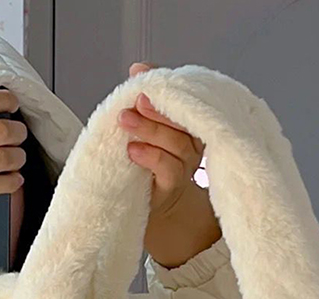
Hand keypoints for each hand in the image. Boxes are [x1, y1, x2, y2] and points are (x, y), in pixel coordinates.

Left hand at [119, 62, 220, 266]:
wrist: (155, 210)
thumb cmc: (150, 166)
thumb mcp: (146, 130)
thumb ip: (144, 102)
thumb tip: (137, 69)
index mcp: (187, 125)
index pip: (183, 97)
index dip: (165, 82)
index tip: (140, 73)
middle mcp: (192, 142)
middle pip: (182, 119)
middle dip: (157, 107)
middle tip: (134, 99)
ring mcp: (186, 164)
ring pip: (176, 142)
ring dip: (150, 129)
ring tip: (126, 121)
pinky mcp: (174, 186)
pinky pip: (168, 168)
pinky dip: (151, 156)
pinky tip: (133, 150)